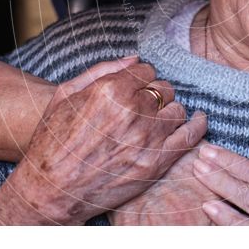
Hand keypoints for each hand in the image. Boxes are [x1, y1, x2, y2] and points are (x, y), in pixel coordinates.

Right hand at [0, 57, 207, 224]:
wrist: (50, 191)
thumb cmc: (52, 142)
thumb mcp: (65, 95)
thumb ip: (101, 70)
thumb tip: (133, 58)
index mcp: (111, 90)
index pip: (146, 70)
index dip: (140, 78)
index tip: (134, 88)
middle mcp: (133, 111)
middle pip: (164, 88)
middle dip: (155, 93)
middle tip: (143, 106)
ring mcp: (147, 138)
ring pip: (178, 109)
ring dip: (169, 111)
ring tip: (156, 119)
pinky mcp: (157, 163)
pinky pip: (191, 136)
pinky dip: (198, 125)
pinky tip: (198, 120)